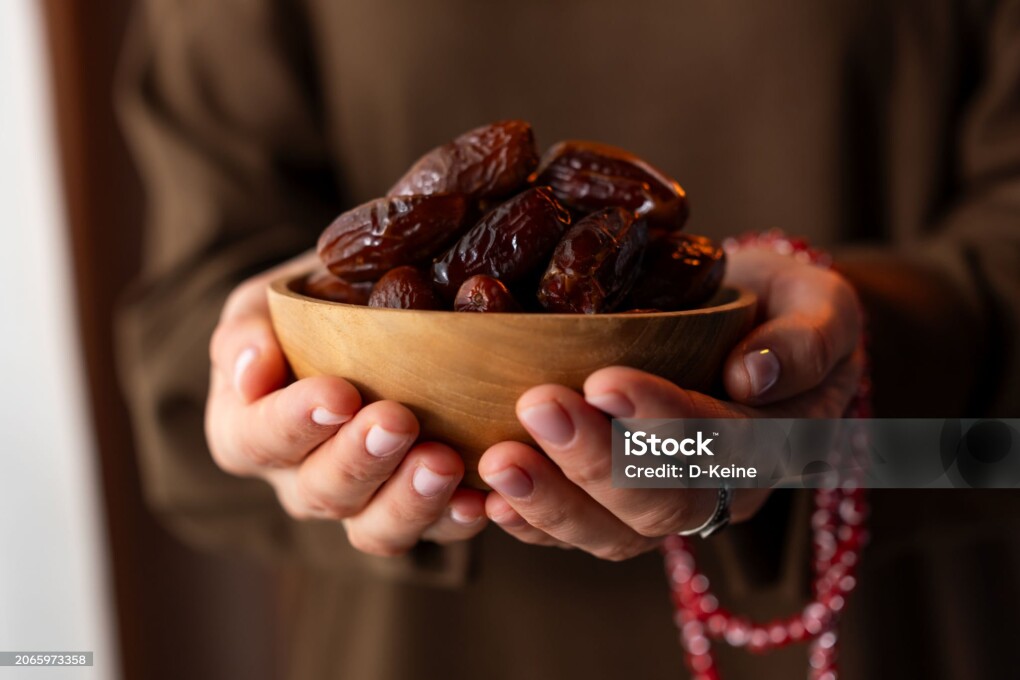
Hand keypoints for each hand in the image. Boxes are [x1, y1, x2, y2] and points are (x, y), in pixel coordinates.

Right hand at [205, 252, 487, 555]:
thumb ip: (247, 332)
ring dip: (410, 499)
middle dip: (361, 459)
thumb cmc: (309, 305)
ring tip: (443, 462)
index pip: (256, 439)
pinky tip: (482, 499)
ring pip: (375, 528)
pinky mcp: (417, 512)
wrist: (369, 315)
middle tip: (398, 421)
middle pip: (321, 491)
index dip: (294, 423)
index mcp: (248, 433)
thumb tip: (251, 373)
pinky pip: (435, 532)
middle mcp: (300, 481)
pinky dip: (458, 519)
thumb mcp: (264, 303)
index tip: (338, 394)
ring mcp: (361, 504)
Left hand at [477, 246, 862, 559]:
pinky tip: (485, 502)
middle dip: (597, 462)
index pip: (723, 443)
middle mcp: (722, 489)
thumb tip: (753, 374)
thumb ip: (808, 337)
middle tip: (538, 409)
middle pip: (664, 503)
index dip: (664, 419)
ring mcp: (667, 506)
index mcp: (778, 441)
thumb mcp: (820, 303)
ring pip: (616, 534)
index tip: (606, 381)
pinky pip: (579, 534)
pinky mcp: (619, 508)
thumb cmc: (785, 309)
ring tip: (498, 463)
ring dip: (553, 502)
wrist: (755, 330)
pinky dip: (532, 525)